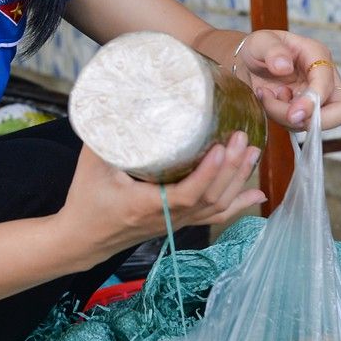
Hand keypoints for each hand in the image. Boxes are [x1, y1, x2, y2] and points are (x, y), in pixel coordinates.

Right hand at [58, 131, 265, 264]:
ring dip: (238, 180)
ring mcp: (176, 222)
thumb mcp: (91, 166)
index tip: (220, 149)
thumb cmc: (86, 202)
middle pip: (211, 198)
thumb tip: (119, 100)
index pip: (187, 194)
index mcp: (147, 205)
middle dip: (231, 168)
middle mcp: (169, 218)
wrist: (82, 239)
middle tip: (242, 139)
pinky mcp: (178, 222)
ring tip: (252, 153)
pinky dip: (239, 204)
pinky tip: (257, 194)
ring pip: (217, 206)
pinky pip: (215, 215)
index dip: (207, 174)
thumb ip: (105, 135)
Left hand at [233, 30, 340, 130]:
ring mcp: (315, 97)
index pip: (328, 83)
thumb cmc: (257, 48)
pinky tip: (268, 99)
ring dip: (286, 117)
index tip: (293, 114)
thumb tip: (284, 67)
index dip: (314, 101)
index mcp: (317, 55)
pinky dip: (279, 117)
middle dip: (316, 120)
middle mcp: (323, 78)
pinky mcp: (304, 111)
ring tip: (266, 96)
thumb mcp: (260, 41)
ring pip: (316, 123)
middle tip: (288, 115)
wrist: (245, 63)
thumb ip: (272, 50)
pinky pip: (299, 125)